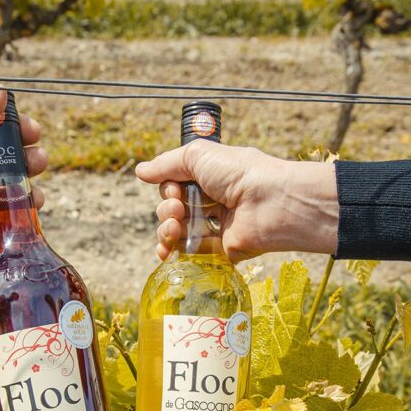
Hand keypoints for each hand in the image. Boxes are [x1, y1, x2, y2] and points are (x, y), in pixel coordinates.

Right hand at [135, 141, 338, 262]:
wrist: (271, 203)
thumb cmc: (239, 173)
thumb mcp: (198, 155)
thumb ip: (167, 164)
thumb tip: (140, 171)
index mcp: (209, 177)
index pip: (174, 186)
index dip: (168, 189)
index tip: (174, 189)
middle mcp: (212, 201)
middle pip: (173, 210)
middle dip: (166, 210)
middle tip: (178, 209)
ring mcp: (216, 227)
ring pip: (177, 233)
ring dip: (166, 230)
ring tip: (174, 227)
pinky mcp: (221, 251)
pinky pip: (191, 255)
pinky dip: (172, 254)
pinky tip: (165, 252)